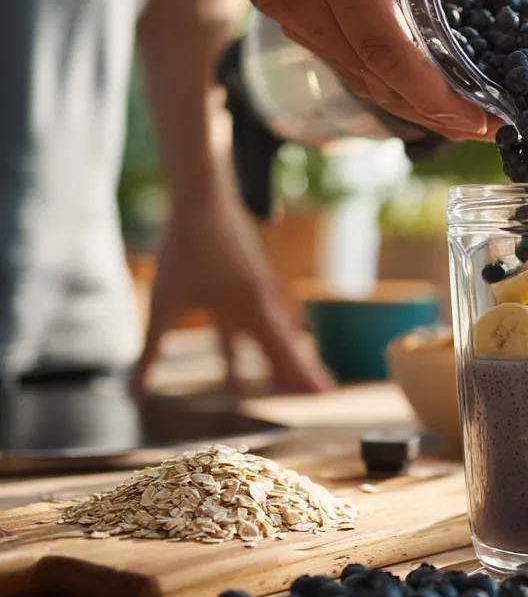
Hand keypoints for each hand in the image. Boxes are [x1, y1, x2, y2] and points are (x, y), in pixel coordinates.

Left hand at [131, 185, 333, 396]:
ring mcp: (257, 290)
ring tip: (277, 385)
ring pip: (271, 333)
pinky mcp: (247, 282)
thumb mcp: (163, 304)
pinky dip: (259, 344)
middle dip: (298, 372)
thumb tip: (134, 389)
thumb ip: (150, 350)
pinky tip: (245, 359)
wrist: (202, 199)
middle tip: (319, 397)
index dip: (304, 375)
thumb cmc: (185, 249)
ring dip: (275, 360)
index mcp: (253, 308)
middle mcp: (263, 300)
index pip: (284, 351)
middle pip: (285, 345)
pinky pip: (259, 321)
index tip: (324, 396)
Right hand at [184, 0, 495, 141]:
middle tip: (495, 131)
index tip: (482, 117)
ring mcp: (292, 16)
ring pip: (361, 80)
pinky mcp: (288, 17)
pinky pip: (345, 64)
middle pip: (378, 81)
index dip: (434, 92)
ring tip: (467, 120)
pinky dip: (388, 85)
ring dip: (416, 108)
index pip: (384, 49)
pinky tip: (419, 89)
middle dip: (439, 114)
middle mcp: (304, 2)